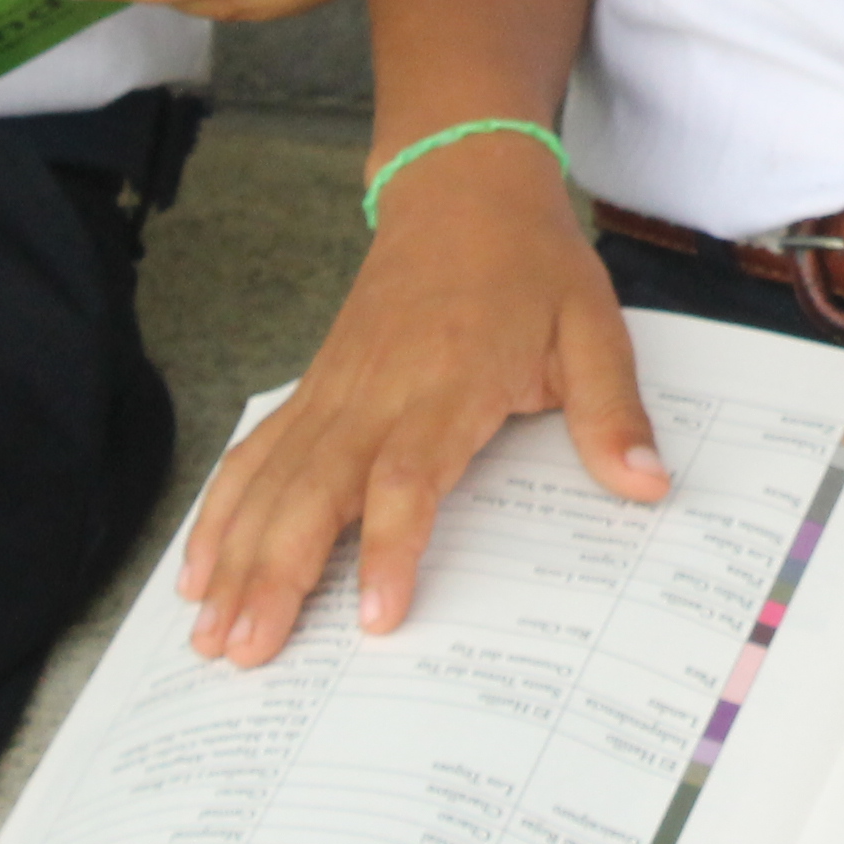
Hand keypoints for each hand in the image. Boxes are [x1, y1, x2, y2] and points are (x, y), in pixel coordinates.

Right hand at [175, 141, 667, 664]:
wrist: (463, 187)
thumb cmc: (530, 264)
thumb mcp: (594, 327)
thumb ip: (612, 412)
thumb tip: (648, 485)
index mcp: (448, 381)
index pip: (408, 476)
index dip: (390, 547)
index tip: (376, 617)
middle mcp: (377, 391)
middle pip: (314, 490)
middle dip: (276, 576)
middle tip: (246, 655)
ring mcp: (336, 390)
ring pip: (272, 481)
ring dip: (236, 558)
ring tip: (207, 636)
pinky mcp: (315, 389)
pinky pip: (257, 453)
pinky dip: (221, 509)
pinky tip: (196, 567)